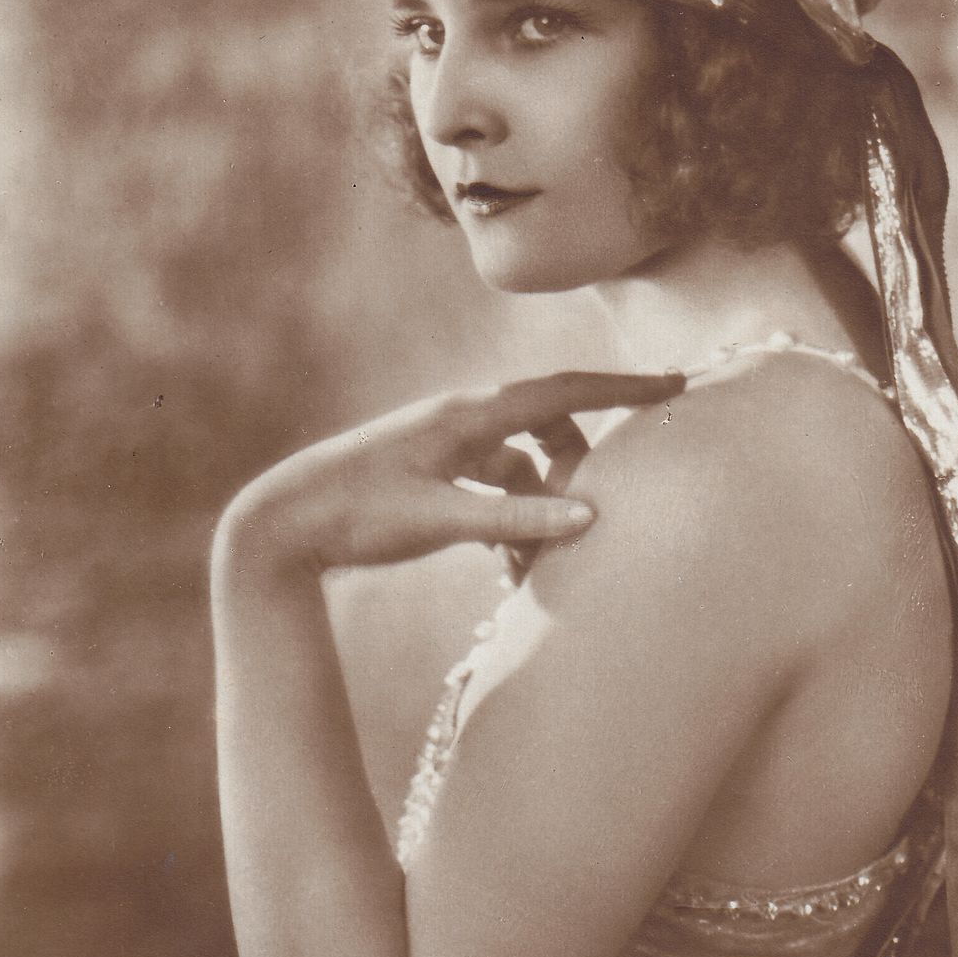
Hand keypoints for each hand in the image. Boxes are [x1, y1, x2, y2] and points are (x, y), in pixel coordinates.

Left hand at [216, 371, 682, 577]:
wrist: (282, 522)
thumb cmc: (356, 513)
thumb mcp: (440, 520)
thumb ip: (514, 519)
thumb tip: (589, 516)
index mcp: (469, 415)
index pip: (563, 391)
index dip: (623, 389)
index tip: (675, 385)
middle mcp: (463, 422)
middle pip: (550, 427)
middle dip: (584, 462)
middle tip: (611, 504)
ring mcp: (448, 449)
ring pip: (524, 468)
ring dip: (545, 507)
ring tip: (551, 561)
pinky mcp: (435, 478)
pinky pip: (496, 492)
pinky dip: (515, 523)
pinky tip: (512, 571)